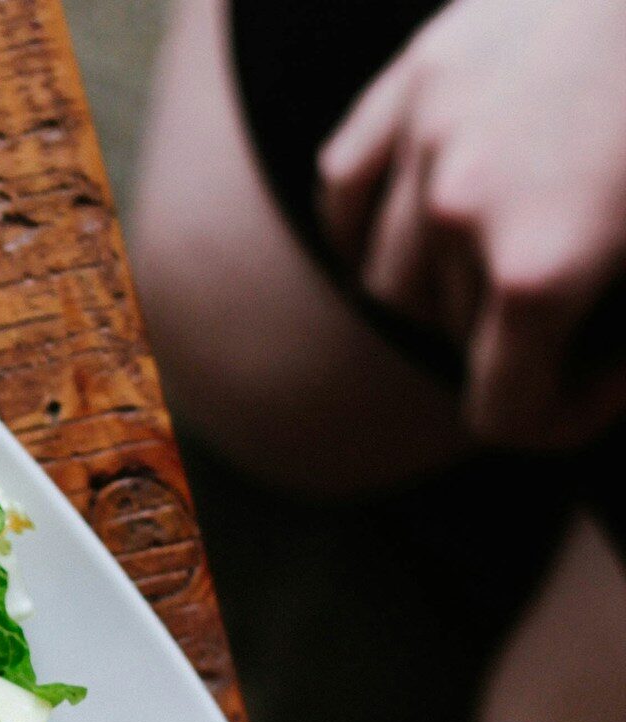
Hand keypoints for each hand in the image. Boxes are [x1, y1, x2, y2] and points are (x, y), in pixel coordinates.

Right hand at [318, 0, 625, 447]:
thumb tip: (610, 374)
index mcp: (542, 267)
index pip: (504, 413)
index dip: (561, 417)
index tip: (609, 374)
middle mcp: (461, 213)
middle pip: (450, 336)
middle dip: (514, 329)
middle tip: (588, 285)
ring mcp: (428, 138)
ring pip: (391, 276)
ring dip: (442, 281)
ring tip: (513, 240)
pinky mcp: (415, 76)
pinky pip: (349, 191)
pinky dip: (374, 222)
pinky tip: (430, 216)